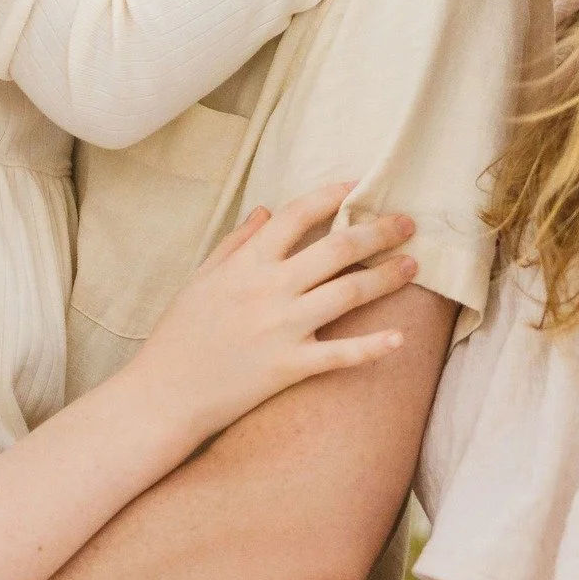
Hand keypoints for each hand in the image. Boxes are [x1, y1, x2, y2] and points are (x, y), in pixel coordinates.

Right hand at [129, 184, 416, 442]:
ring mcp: (282, 328)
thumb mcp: (202, 278)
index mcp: (246, 263)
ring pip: (348, 294)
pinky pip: (340, 355)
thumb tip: (265, 209)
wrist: (165, 393)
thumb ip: (236, 242)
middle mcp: (269, 289)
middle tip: (408, 223)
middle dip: (378, 231)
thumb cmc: (180, 333)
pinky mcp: (290, 367)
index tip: (356, 186)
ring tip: (413, 265)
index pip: (296, 216)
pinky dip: (373, 348)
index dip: (330, 197)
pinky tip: (400, 339)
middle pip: (336, 250)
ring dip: (386, 277)